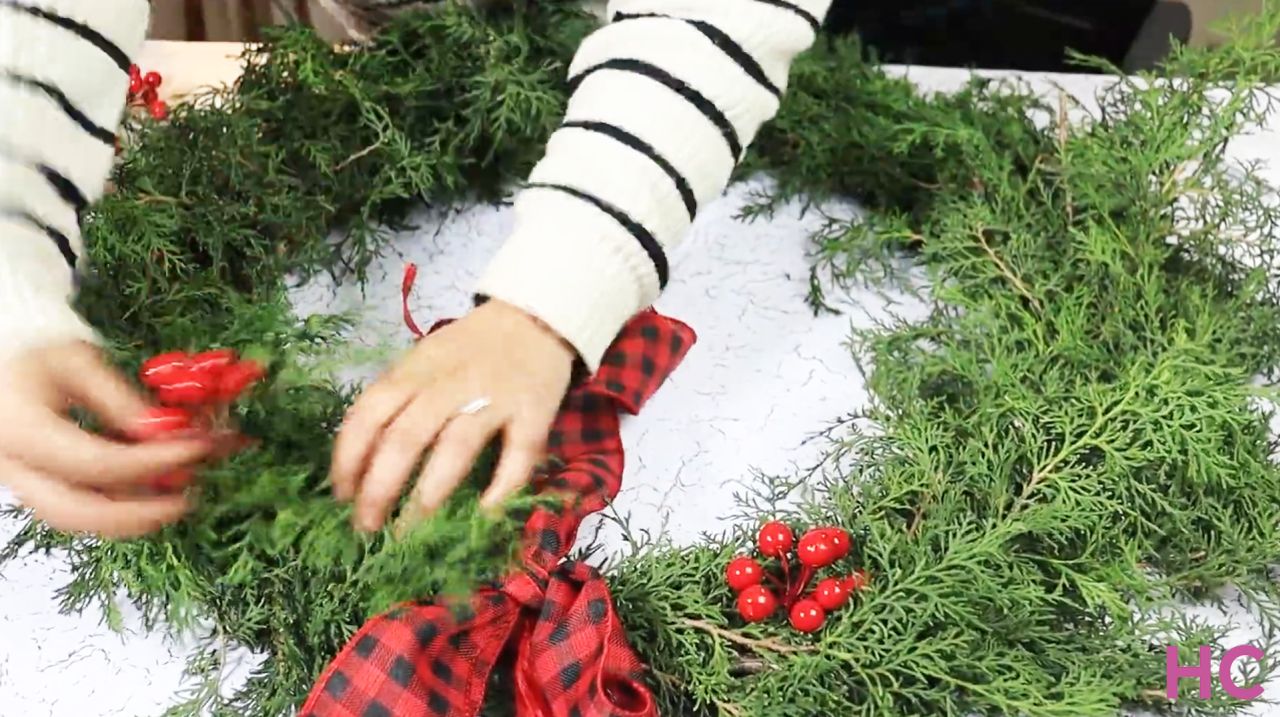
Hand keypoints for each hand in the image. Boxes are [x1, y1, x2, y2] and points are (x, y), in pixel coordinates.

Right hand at [0, 341, 213, 536]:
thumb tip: (167, 432)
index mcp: (20, 428)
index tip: (196, 448)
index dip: (152, 462)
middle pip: (76, 511)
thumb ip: (120, 401)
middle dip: (137, 513)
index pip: (96, 463)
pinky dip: (113, 504)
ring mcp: (16, 477)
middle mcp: (10, 464)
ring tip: (175, 498)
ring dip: (129, 515)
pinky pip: (71, 504)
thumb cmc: (34, 346)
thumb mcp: (78, 362)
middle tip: (186, 499)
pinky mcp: (29, 480)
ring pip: (73, 517)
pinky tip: (150, 490)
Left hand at [330, 299, 575, 532]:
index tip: (340, 495)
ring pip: (456, 447)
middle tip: (367, 526)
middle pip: (405, 437)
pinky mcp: (534, 412)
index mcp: (415, 370)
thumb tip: (361, 461)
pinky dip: (502, 486)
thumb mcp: (423, 360)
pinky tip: (484, 513)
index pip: (369, 413)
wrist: (534, 318)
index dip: (348, 457)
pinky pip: (518, 454)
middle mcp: (449, 384)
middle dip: (380, 488)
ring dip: (428, 494)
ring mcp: (494, 398)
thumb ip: (397, 399)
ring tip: (410, 531)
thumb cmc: (469, 349)